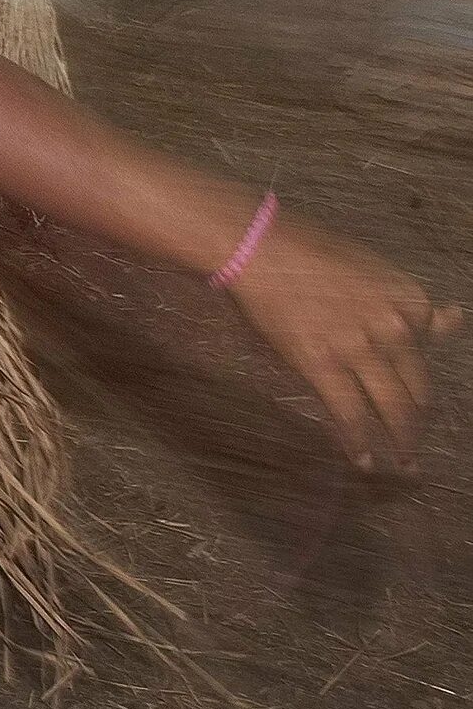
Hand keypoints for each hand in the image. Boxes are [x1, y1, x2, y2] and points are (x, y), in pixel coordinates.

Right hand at [228, 217, 456, 473]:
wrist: (256, 247)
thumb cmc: (309, 251)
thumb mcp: (373, 271)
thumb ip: (412, 305)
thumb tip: (455, 319)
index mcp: (411, 301)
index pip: (427, 355)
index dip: (416, 380)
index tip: (410, 399)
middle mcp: (396, 328)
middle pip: (416, 390)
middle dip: (417, 422)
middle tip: (413, 441)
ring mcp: (359, 349)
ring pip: (393, 410)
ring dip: (401, 442)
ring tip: (403, 461)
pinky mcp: (322, 367)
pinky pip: (350, 416)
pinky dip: (360, 443)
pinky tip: (364, 459)